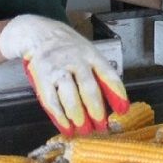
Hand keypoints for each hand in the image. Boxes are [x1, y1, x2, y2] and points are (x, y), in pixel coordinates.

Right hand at [0, 14, 129, 135]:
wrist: (39, 33)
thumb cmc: (69, 49)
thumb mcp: (88, 53)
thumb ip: (100, 75)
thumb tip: (116, 102)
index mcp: (92, 55)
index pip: (108, 74)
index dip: (117, 93)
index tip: (123, 110)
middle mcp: (76, 61)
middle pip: (88, 87)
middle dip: (96, 109)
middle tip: (101, 126)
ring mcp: (58, 68)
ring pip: (69, 94)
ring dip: (77, 114)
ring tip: (83, 129)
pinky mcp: (42, 76)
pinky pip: (51, 99)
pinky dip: (59, 116)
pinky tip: (66, 127)